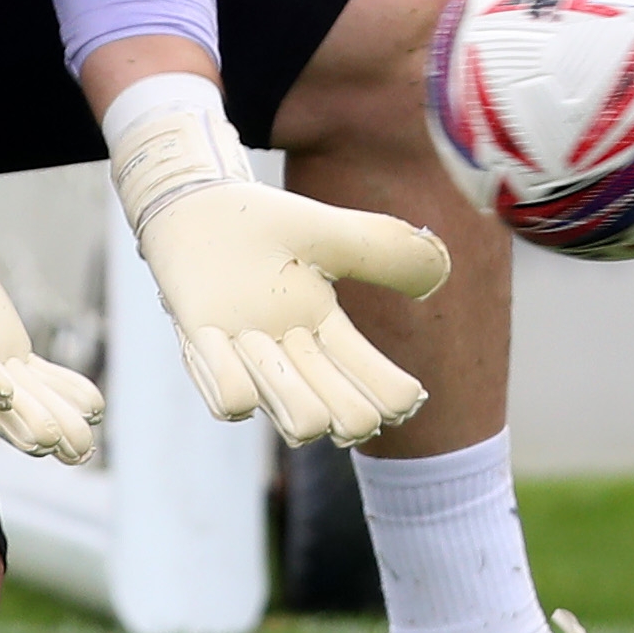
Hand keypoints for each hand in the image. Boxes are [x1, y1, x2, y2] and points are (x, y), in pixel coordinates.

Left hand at [104, 74, 448, 446]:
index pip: (379, 391)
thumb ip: (384, 250)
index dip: (392, 396)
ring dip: (292, 391)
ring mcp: (249, 362)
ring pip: (298, 425)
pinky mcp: (205, 353)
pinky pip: (233, 403)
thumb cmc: (260, 224)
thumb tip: (441, 273)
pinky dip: (234, 381)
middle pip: (344, 421)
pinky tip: (222, 340)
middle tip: (318, 356)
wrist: (192, 207)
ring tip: (262, 341)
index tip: (395, 383)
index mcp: (328, 332)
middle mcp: (293, 359)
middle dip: (349, 409)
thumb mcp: (330, 235)